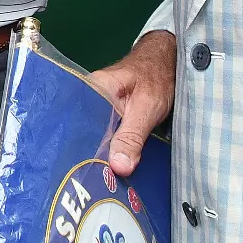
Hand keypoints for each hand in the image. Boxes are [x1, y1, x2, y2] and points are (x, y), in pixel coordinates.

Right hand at [86, 30, 175, 176]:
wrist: (167, 62)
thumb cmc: (157, 78)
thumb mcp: (147, 109)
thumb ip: (132, 137)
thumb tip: (118, 167)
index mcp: (92, 88)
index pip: (76, 122)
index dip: (79, 148)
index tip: (81, 172)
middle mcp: (88, 95)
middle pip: (81, 130)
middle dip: (85, 155)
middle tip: (88, 181)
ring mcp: (96, 104)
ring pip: (91, 132)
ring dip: (96, 153)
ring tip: (95, 179)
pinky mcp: (104, 112)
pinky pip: (100, 131)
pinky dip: (105, 147)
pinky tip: (105, 165)